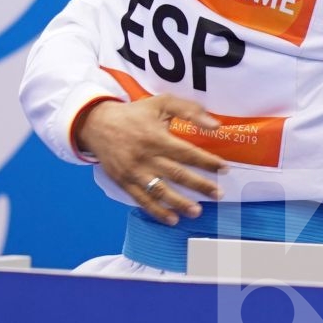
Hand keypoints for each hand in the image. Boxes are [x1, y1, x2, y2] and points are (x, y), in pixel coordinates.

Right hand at [76, 95, 226, 224]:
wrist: (98, 124)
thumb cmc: (135, 114)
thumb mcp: (162, 103)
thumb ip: (189, 110)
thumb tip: (216, 126)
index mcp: (156, 137)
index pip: (187, 152)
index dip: (207, 161)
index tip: (224, 169)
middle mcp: (146, 156)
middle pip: (177, 174)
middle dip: (200, 185)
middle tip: (219, 195)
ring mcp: (134, 172)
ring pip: (160, 190)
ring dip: (179, 203)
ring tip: (197, 212)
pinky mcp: (124, 182)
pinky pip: (142, 200)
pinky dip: (157, 211)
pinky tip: (172, 219)